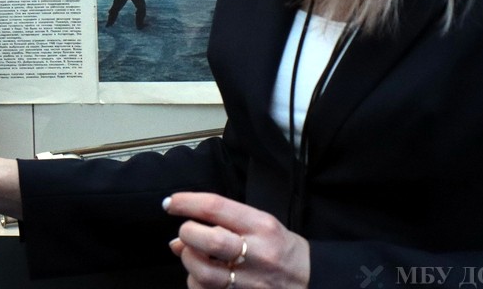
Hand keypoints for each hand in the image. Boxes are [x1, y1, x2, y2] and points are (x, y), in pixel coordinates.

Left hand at [164, 193, 308, 288]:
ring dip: (188, 261)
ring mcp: (251, 281)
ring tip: (192, 254)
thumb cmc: (281, 248)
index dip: (186, 203)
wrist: (312, 280)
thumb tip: (177, 239)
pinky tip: (200, 276)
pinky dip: (195, 282)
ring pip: (204, 272)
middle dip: (187, 233)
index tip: (170, 203)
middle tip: (186, 232)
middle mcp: (257, 253)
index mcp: (261, 226)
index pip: (216, 207)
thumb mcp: (260, 224)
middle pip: (210, 240)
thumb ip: (222, 224)